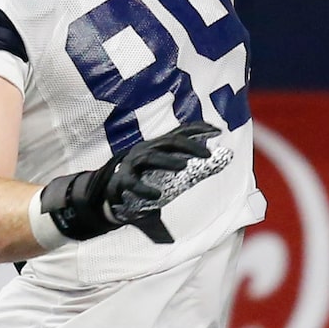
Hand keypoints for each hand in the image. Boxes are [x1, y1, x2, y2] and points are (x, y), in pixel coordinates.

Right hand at [40, 121, 228, 246]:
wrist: (107, 198)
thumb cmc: (143, 184)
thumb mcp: (167, 177)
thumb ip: (191, 171)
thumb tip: (222, 160)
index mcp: (156, 147)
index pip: (179, 133)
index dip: (198, 129)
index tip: (217, 131)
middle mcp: (145, 151)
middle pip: (169, 142)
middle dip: (189, 145)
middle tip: (208, 155)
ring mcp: (131, 164)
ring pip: (151, 158)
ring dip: (168, 161)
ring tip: (185, 167)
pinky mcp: (120, 182)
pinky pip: (133, 184)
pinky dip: (144, 190)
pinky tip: (156, 197)